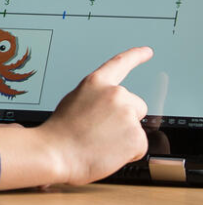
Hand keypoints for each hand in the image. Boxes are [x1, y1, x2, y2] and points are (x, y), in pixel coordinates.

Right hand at [37, 47, 150, 184]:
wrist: (57, 152)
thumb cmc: (61, 131)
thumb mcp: (74, 101)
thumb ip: (96, 97)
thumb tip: (109, 108)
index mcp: (96, 82)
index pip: (120, 64)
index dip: (135, 56)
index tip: (147, 51)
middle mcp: (114, 94)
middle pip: (135, 104)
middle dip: (126, 117)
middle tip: (104, 130)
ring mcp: (127, 114)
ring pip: (137, 126)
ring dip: (125, 135)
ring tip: (101, 142)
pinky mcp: (136, 136)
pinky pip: (139, 145)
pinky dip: (128, 152)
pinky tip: (108, 151)